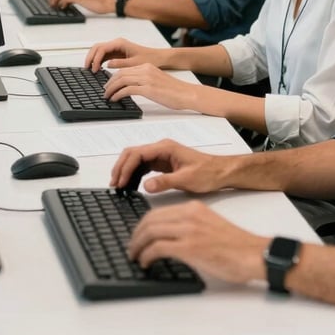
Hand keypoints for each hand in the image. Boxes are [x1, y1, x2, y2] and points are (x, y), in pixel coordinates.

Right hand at [85, 38, 168, 70]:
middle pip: (97, 47)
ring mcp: (116, 48)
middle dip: (90, 57)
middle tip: (87, 69)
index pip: (102, 49)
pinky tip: (97, 69)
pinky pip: (104, 55)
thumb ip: (120, 64)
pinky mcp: (117, 53)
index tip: (94, 69)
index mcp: (120, 43)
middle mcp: (117, 43)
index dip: (96, 59)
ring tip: (91, 70)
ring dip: (93, 59)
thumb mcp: (135, 64)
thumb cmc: (149, 59)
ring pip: (99, 50)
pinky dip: (98, 61)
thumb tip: (108, 65)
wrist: (158, 58)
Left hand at [104, 64, 196, 110]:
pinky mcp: (148, 89)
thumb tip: (132, 87)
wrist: (186, 93)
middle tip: (104, 91)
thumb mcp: (157, 80)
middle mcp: (146, 70)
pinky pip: (127, 90)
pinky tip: (115, 99)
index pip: (125, 69)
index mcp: (147, 67)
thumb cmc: (175, 91)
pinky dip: (118, 94)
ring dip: (111, 89)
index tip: (109, 84)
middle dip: (109, 83)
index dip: (113, 77)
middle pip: (120, 73)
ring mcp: (147, 79)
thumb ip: (145, 80)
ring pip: (121, 80)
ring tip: (107, 96)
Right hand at [111, 139, 229, 195]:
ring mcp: (161, 156)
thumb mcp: (187, 179)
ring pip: (136, 159)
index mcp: (166, 148)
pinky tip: (130, 185)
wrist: (221, 172)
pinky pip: (143, 167)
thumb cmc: (208, 173)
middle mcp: (161, 149)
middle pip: (133, 153)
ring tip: (118, 186)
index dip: (125, 167)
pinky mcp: (163, 164)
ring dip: (125, 171)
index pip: (138, 153)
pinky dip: (133, 174)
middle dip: (121, 167)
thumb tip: (146, 186)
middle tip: (114, 184)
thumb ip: (165, 182)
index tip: (119, 182)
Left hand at [129, 200, 267, 282]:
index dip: (143, 225)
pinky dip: (147, 255)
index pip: (159, 212)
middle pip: (151, 219)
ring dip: (138, 246)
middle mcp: (189, 215)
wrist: (253, 254)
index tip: (138, 236)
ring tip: (135, 257)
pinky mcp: (190, 247)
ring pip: (151, 232)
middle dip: (136, 235)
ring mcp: (189, 230)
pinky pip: (158, 247)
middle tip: (132, 248)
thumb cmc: (236, 245)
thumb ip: (190, 227)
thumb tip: (170, 239)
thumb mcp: (209, 226)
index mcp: (194, 208)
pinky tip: (146, 263)